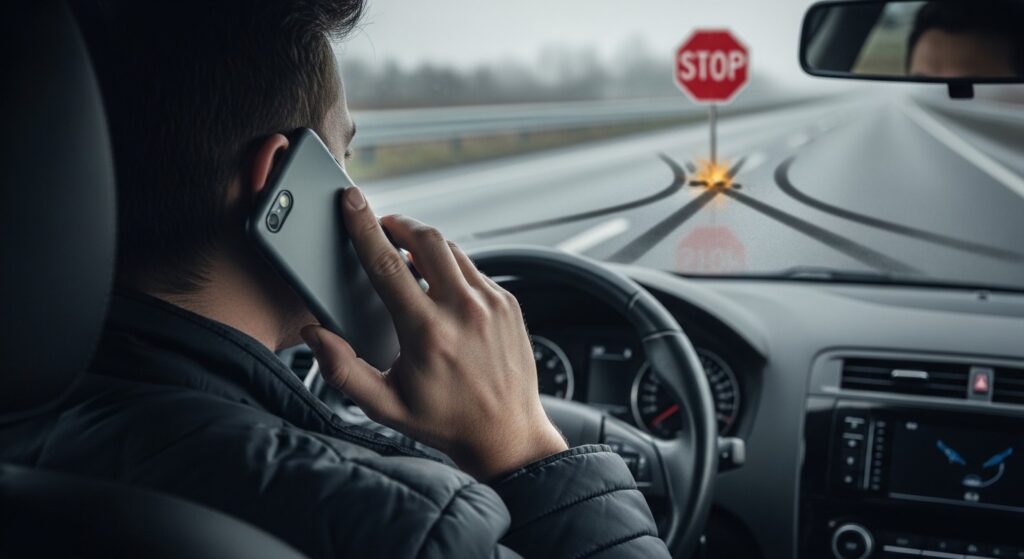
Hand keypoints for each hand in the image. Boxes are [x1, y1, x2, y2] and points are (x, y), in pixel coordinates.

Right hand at [300, 186, 566, 479]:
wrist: (506, 434)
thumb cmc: (443, 421)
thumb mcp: (384, 405)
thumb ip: (342, 370)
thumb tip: (315, 333)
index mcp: (427, 332)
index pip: (386, 263)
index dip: (363, 226)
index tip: (351, 201)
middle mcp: (463, 311)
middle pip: (425, 239)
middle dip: (398, 224)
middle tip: (381, 226)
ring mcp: (491, 304)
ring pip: (452, 249)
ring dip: (425, 242)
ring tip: (405, 252)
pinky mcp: (508, 303)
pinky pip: (473, 268)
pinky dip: (451, 265)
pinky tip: (438, 281)